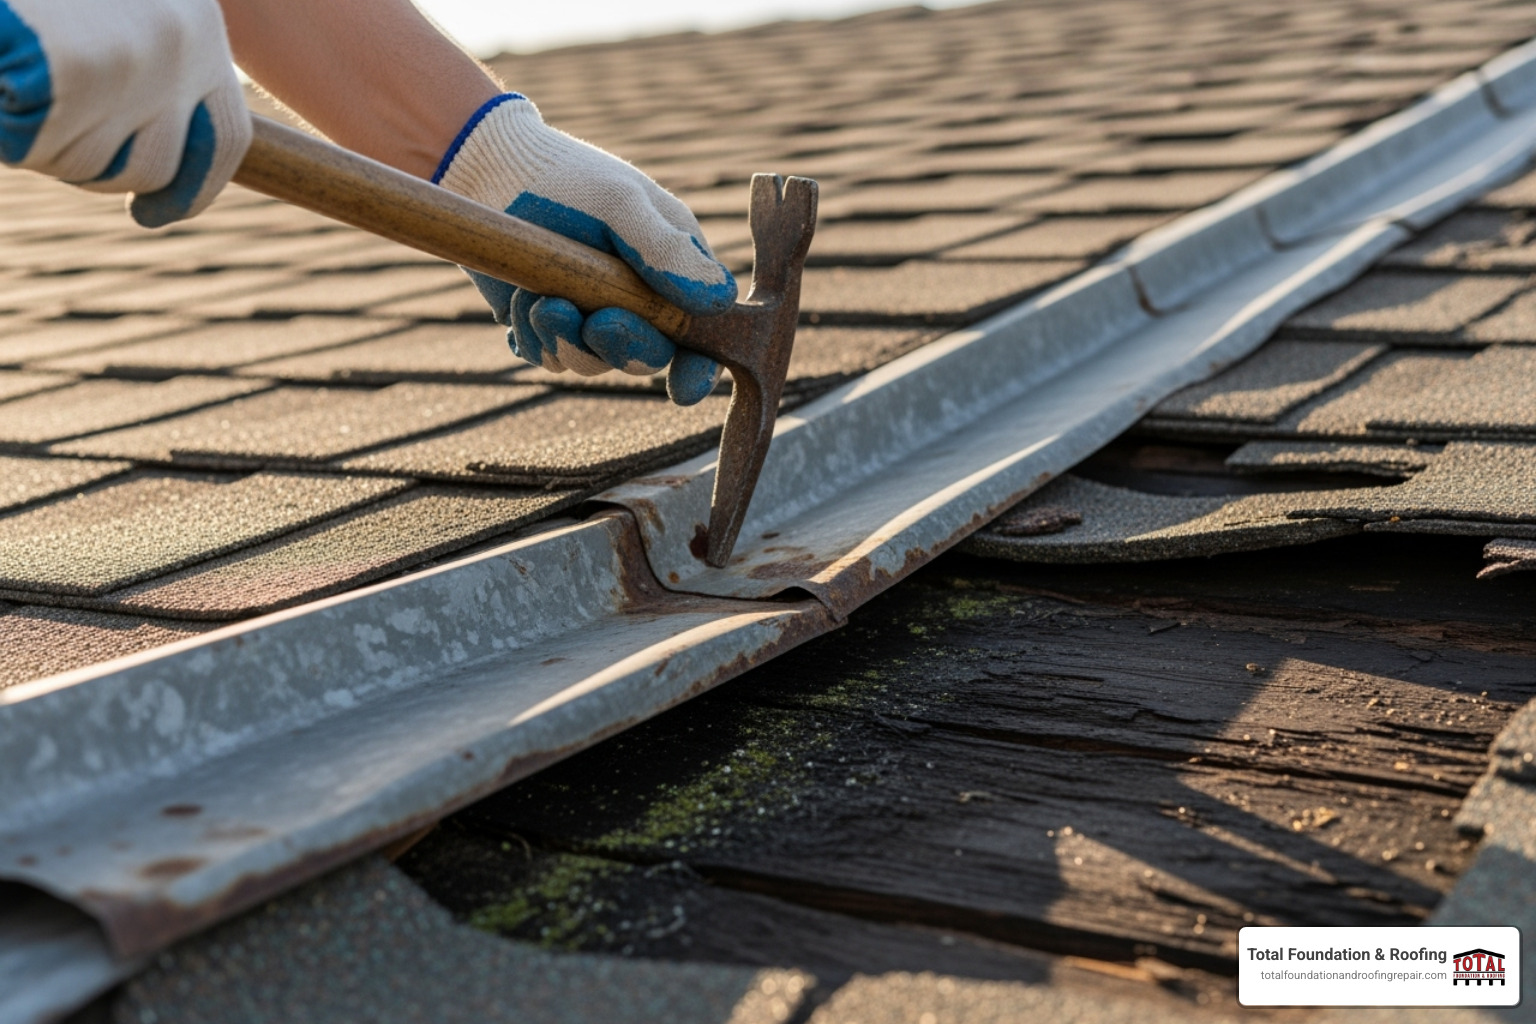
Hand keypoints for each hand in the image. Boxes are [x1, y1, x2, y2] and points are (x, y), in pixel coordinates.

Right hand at [0, 0, 250, 225]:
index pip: (225, 137)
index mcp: (195, 22)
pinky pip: (37, 145)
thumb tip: (156, 154)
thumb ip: (136, 57)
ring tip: (13, 69)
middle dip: (96, 166)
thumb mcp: (106, 10)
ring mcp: (137, 62)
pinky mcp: (81, 72)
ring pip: (89, 164)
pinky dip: (5, 124)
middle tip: (43, 122)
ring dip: (41, 138)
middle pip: (154, 167)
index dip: (192, 187)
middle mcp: (183, 45)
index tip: (153, 213)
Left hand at [434, 94, 736, 406]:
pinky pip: (549, 357)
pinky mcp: (551, 325)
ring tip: (538, 299)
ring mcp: (593, 315)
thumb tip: (719, 302)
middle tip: (595, 320)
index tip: (683, 388)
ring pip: (592, 364)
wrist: (488, 172)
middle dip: (620, 345)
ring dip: (565, 338)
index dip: (699, 368)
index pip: (703, 334)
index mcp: (675, 269)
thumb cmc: (564, 178)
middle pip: (647, 357)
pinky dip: (533, 337)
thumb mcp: (622, 203)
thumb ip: (666, 252)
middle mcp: (639, 301)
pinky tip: (519, 302)